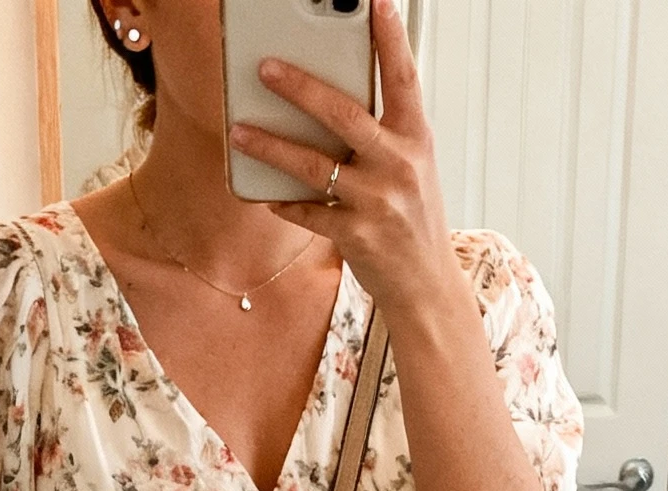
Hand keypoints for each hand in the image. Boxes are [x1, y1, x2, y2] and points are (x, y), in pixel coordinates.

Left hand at [227, 0, 458, 320]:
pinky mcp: (357, 236)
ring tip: (240, 130)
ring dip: (271, 146)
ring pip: (314, 165)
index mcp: (416, 139)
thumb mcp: (411, 168)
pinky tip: (265, 195)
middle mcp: (399, 165)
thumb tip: (330, 102)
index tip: (374, 2)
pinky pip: (308, 213)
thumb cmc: (414, 220)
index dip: (390, 38)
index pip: (403, 77)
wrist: (426, 286)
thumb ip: (382, 133)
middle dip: (301, 88)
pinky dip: (284, 203)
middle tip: (265, 67)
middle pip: (344, 115)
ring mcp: (377, 202)